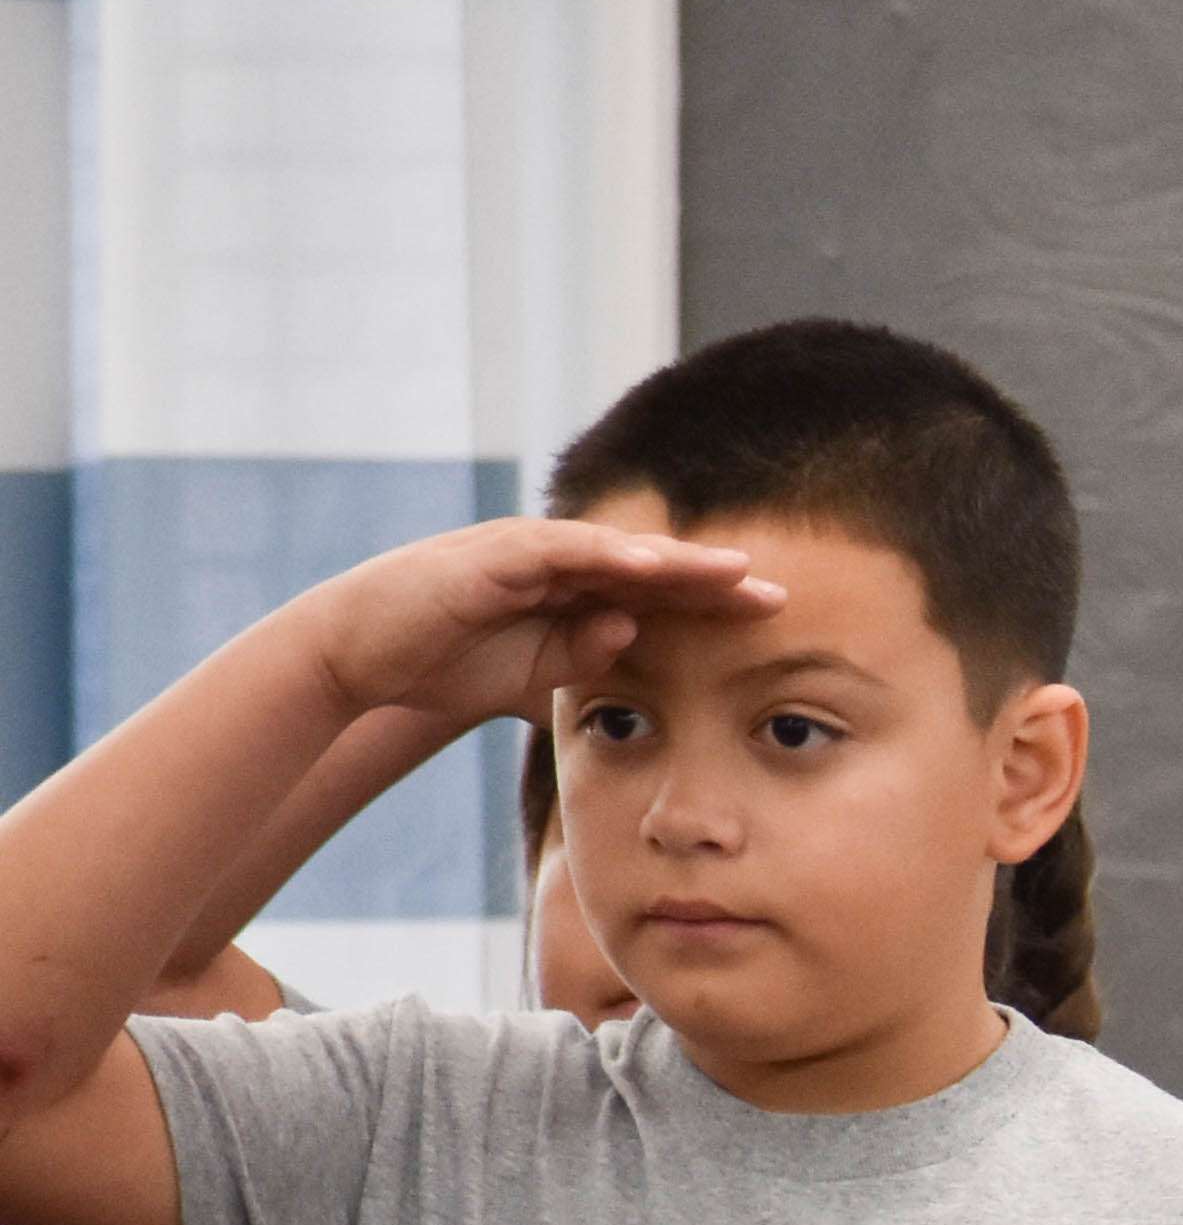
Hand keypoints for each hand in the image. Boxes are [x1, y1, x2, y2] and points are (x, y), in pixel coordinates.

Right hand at [302, 515, 778, 724]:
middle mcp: (555, 563)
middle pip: (649, 566)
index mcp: (570, 592)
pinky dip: (604, 554)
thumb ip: (583, 658)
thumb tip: (633, 636)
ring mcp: (524, 553)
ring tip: (732, 573)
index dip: (713, 604)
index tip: (773, 620)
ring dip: (675, 561)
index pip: (655, 594)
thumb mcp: (530, 676)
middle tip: (781, 594)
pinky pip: (557, 549)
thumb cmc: (442, 665)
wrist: (359, 659)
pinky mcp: (491, 555)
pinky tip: (649, 566)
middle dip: (713, 579)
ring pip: (614, 550)